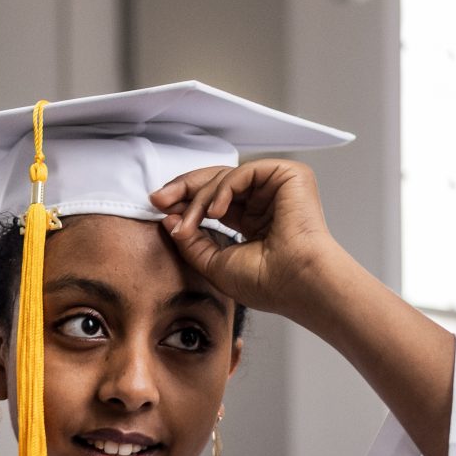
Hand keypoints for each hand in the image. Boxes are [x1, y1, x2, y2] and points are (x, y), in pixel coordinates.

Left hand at [151, 160, 350, 324]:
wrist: (296, 284)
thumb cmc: (266, 283)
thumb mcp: (214, 262)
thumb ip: (191, 241)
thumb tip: (169, 219)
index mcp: (254, 220)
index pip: (214, 201)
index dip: (185, 202)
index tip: (158, 207)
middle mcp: (266, 200)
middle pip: (216, 182)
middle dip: (183, 189)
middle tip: (158, 199)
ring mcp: (277, 187)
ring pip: (226, 177)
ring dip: (199, 198)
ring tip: (188, 224)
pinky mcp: (289, 175)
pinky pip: (244, 171)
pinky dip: (223, 189)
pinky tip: (213, 213)